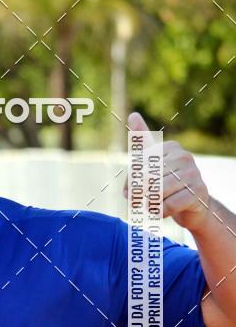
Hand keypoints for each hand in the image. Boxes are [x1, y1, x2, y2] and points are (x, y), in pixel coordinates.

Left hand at [123, 112, 210, 233]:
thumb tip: (133, 115)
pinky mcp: (198, 191)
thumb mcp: (152, 163)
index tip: (128, 192)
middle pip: (147, 178)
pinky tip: (163, 211)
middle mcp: (183, 156)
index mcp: (170, 147)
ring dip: (150, 203)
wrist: (191, 207)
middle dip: (138, 194)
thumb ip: (141, 142)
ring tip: (152, 206)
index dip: (130, 182)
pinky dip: (161, 211)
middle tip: (136, 203)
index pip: (140, 164)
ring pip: (158, 191)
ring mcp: (193, 173)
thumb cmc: (167, 184)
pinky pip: (169, 204)